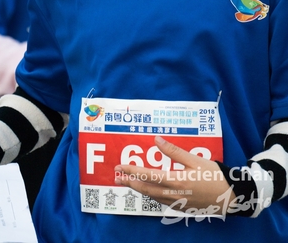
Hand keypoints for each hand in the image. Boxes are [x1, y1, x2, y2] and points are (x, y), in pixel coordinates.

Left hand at [114, 135, 234, 213]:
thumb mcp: (194, 159)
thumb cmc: (214, 175)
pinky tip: (149, 191)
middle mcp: (173, 194)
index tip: (120, 167)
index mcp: (175, 180)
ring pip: (152, 197)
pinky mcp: (183, 207)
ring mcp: (178, 202)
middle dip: (130, 183)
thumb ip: (174, 151)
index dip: (132, 171)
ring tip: (129, 183)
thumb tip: (157, 140)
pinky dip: (151, 195)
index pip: (147, 175)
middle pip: (146, 189)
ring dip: (139, 189)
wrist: (231, 196)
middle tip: (116, 178)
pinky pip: (161, 202)